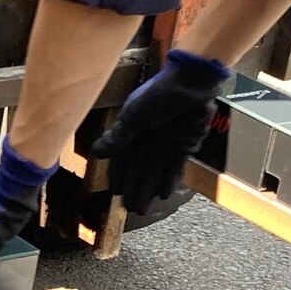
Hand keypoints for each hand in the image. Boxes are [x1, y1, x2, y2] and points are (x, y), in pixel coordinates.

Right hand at [93, 49, 231, 214]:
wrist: (194, 80)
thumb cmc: (161, 93)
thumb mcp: (135, 114)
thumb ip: (118, 136)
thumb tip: (96, 154)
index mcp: (132, 133)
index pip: (122, 160)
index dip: (118, 176)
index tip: (115, 193)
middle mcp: (148, 141)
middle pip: (139, 170)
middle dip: (134, 189)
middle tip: (130, 209)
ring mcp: (167, 143)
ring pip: (155, 172)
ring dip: (149, 189)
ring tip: (143, 208)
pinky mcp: (185, 144)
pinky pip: (175, 166)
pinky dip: (170, 179)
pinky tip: (164, 195)